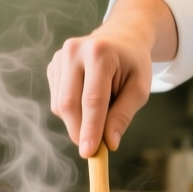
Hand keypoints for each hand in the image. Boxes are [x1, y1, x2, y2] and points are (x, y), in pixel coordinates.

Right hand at [47, 0, 178, 156]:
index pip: (92, 99)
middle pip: (69, 103)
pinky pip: (57, 100)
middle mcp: (74, 52)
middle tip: (93, 148)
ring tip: (100, 111)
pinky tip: (88, 100)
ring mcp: (59, 57)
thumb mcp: (139, 89)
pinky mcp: (53, 66)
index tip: (89, 153)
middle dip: (79, 130)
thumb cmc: (133, 64)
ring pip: (60, 105)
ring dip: (77, 121)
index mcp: (99, 53)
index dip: (90, 128)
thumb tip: (108, 143)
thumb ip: (123, 115)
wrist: (121, 37)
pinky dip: (72, 111)